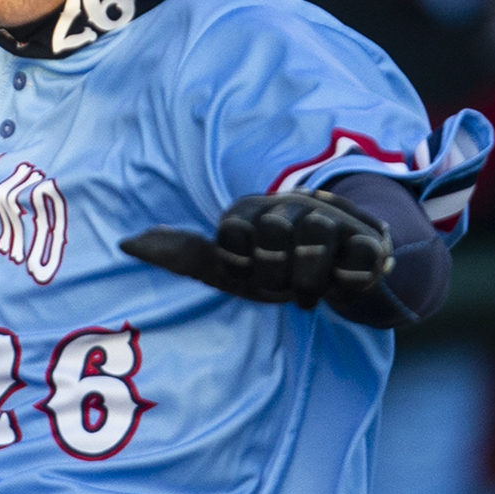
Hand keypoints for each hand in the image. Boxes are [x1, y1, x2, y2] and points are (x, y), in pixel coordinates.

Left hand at [120, 190, 395, 309]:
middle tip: (282, 284)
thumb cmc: (275, 269)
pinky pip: (354, 262)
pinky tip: (340, 285)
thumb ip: (180, 254)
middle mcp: (290, 204)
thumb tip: (126, 243)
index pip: (231, 232)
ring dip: (309, 283)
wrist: (339, 274)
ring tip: (310, 289)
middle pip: (274, 237)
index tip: (248, 270)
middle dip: (275, 276)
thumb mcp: (225, 268)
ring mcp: (331, 218)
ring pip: (314, 247)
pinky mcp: (368, 239)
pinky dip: (345, 285)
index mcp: (252, 209)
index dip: (240, 263)